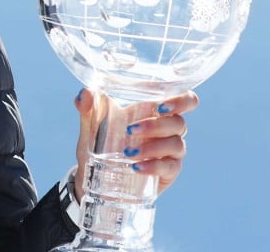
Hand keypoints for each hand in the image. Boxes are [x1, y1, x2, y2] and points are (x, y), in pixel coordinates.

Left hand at [73, 88, 198, 200]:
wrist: (95, 176)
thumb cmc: (100, 143)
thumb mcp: (91, 125)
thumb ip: (88, 108)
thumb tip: (86, 94)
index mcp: (153, 110)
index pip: (184, 99)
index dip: (181, 100)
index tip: (160, 105)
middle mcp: (167, 129)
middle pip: (179, 122)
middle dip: (156, 125)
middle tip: (130, 129)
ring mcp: (170, 151)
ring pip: (176, 144)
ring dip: (152, 147)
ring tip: (127, 153)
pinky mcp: (169, 171)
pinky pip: (169, 167)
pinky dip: (153, 166)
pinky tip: (137, 167)